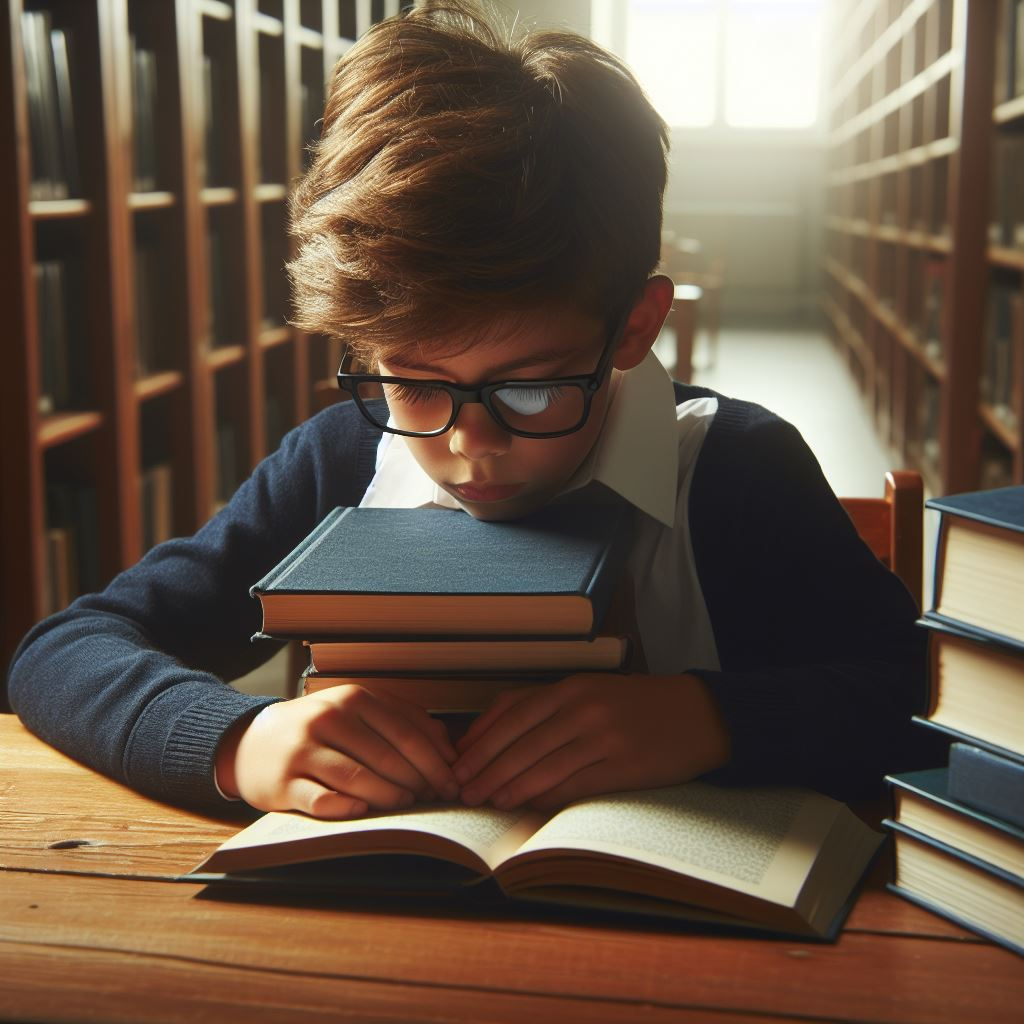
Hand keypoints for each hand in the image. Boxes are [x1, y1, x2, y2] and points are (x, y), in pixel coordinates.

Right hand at [215, 685, 459, 818]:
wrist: (252, 741)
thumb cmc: (320, 729)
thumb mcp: (358, 711)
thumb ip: (403, 720)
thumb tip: (448, 748)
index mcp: (353, 699)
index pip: (405, 732)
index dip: (435, 761)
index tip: (453, 783)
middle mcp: (328, 719)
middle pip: (386, 757)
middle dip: (418, 782)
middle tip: (436, 799)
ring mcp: (303, 751)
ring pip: (357, 779)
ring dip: (389, 797)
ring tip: (407, 806)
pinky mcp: (283, 783)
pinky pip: (321, 800)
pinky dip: (347, 808)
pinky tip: (364, 811)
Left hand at [451, 673, 729, 811]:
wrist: (695, 714)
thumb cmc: (631, 705)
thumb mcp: (587, 691)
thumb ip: (541, 707)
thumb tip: (486, 733)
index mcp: (571, 687)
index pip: (513, 715)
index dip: (481, 742)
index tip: (457, 763)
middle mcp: (585, 708)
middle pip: (523, 742)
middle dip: (487, 768)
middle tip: (462, 790)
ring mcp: (606, 737)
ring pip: (545, 765)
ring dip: (511, 786)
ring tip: (487, 801)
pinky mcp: (626, 766)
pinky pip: (577, 785)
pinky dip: (548, 797)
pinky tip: (527, 806)